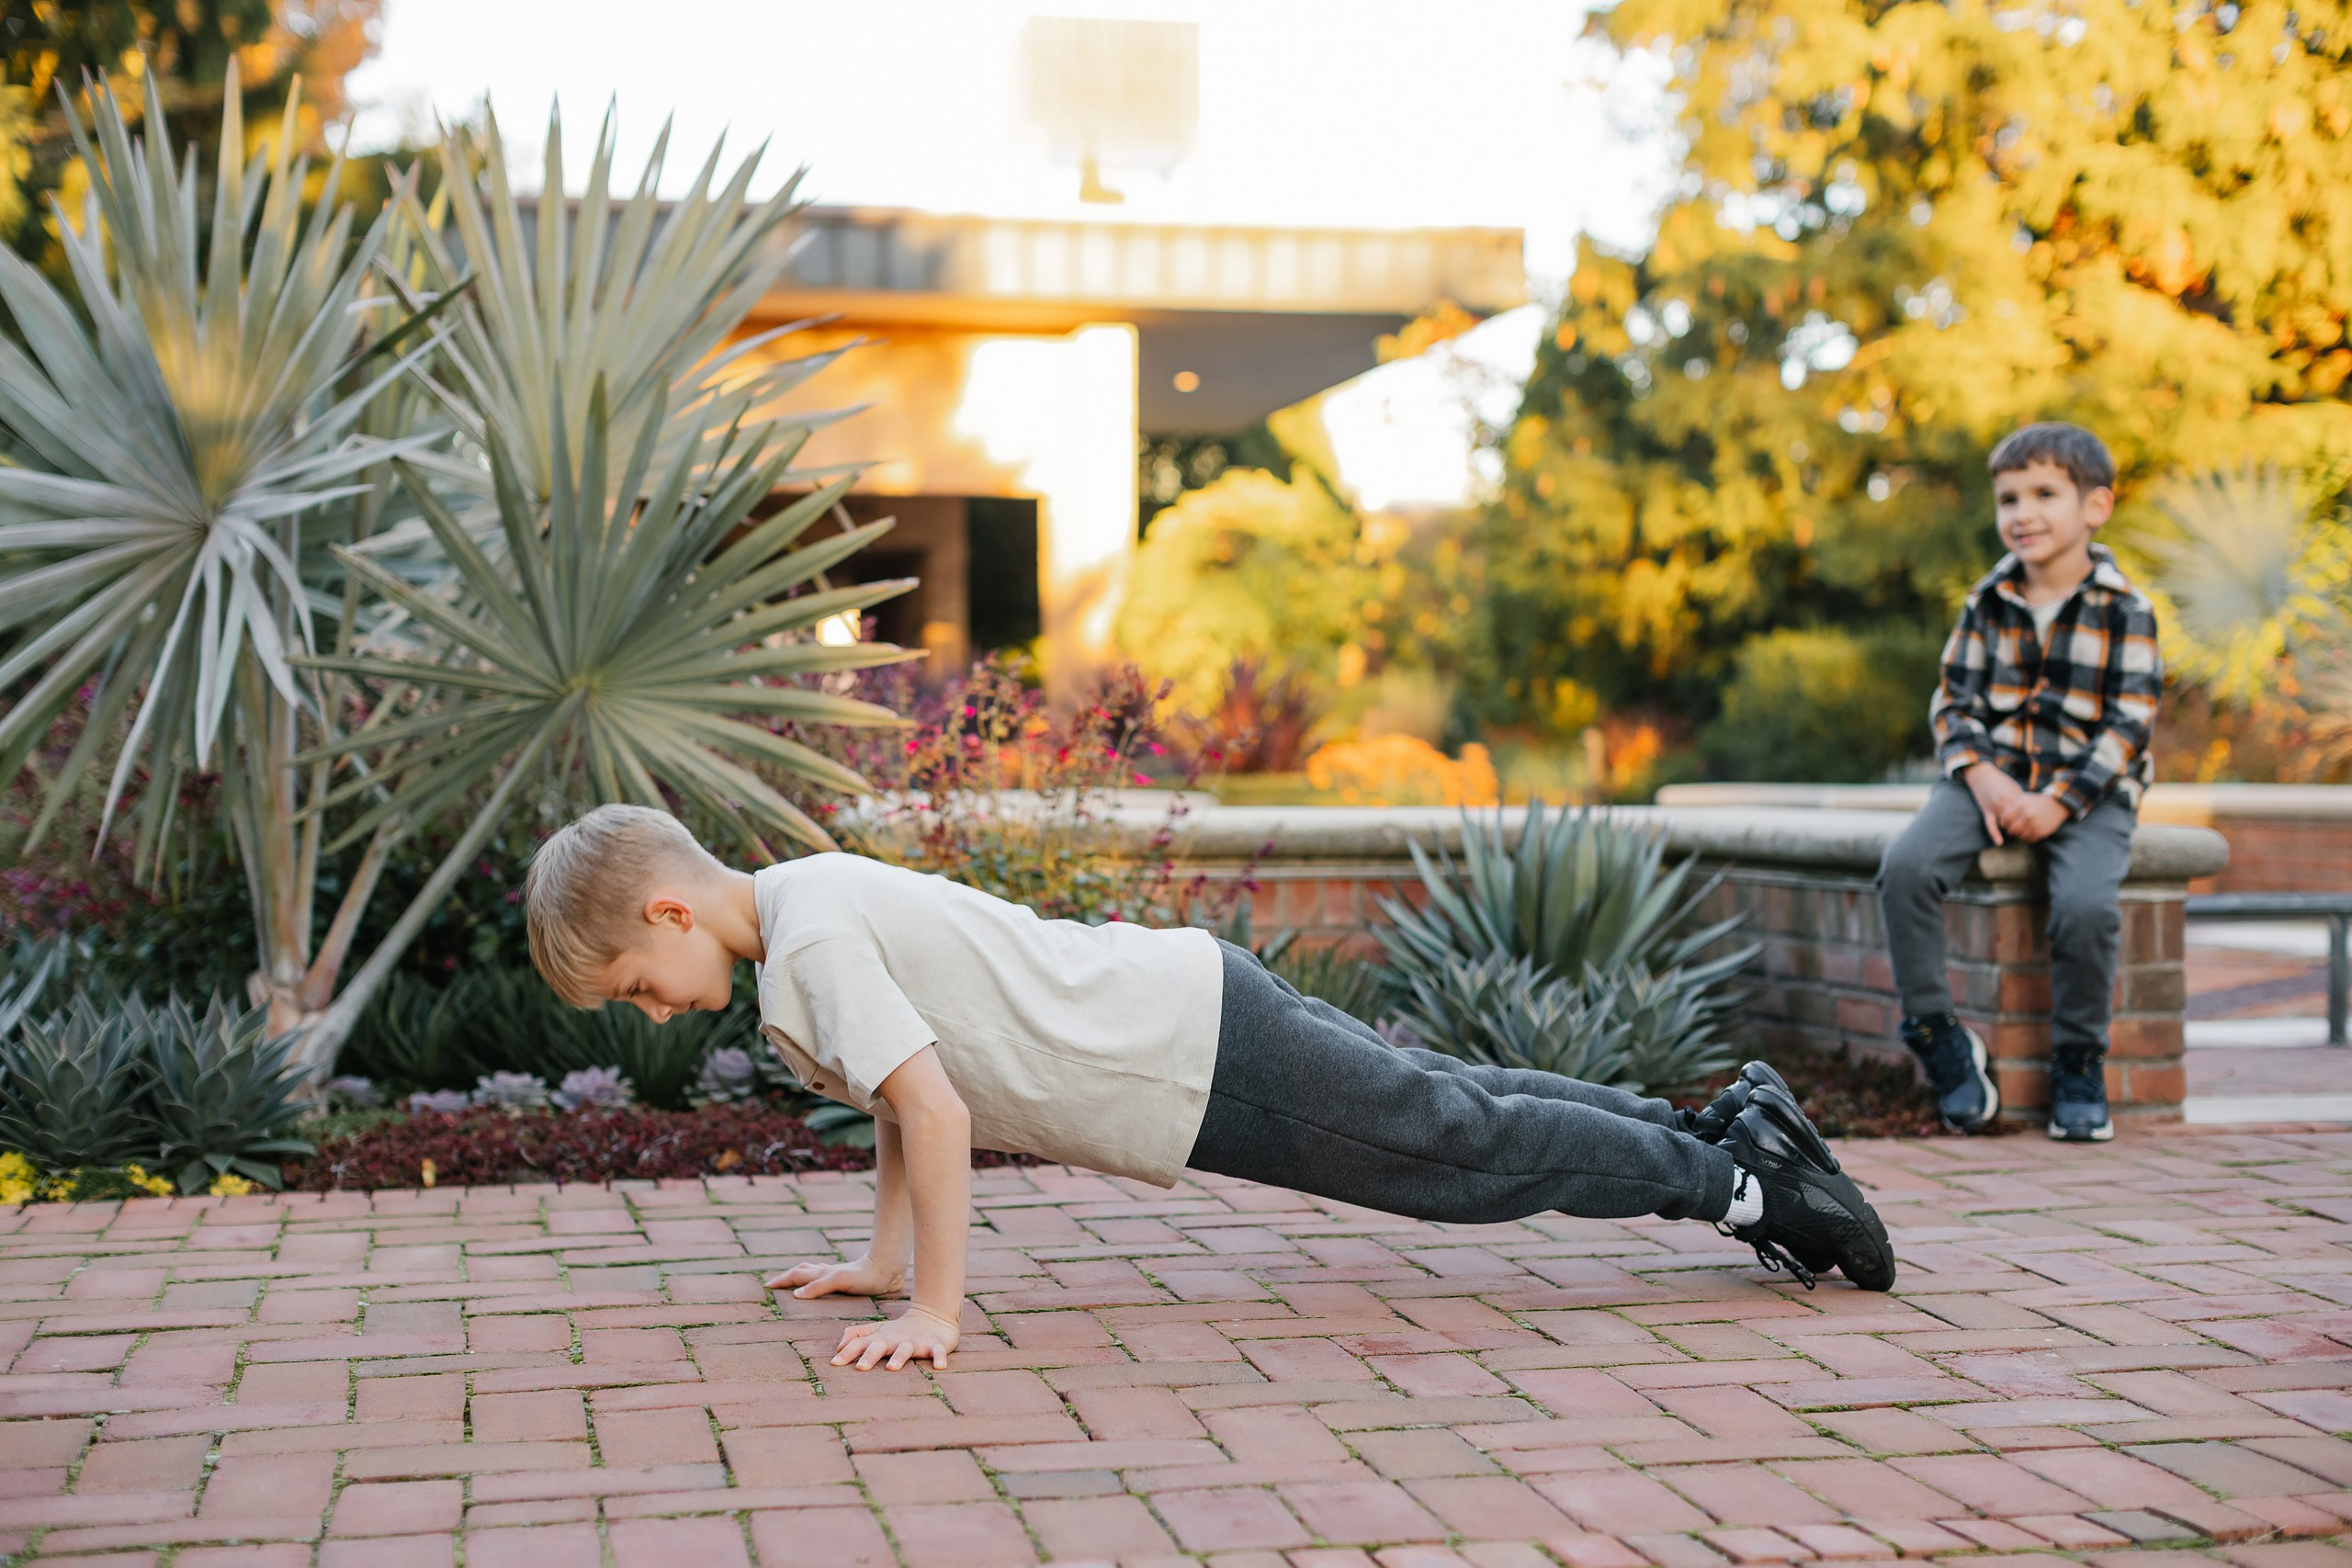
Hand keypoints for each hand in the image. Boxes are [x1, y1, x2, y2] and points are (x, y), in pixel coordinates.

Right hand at [765, 1254, 902, 1300]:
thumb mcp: (838, 1280)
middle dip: (787, 1276)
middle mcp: (827, 1273)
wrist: (886, 1269)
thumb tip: (796, 1294)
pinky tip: (821, 1285)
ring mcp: (836, 1274)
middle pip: (802, 1271)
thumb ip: (817, 1286)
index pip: (796, 1275)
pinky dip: (816, 1281)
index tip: (767, 1286)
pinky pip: (825, 1279)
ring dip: (800, 1276)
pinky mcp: (846, 1279)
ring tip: (794, 1281)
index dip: (781, 1280)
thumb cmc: (864, 1276)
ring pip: (813, 1272)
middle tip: (775, 1283)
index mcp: (822, 1274)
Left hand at [831, 1304, 960, 1370]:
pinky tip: (940, 1366)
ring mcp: (916, 1342)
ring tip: (892, 1368)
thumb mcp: (877, 1331)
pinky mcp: (935, 1344)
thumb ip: (857, 1335)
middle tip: (860, 1368)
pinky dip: (939, 1357)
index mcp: (881, 1338)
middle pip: (880, 1345)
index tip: (834, 1363)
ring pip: (906, 1349)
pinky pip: (937, 1351)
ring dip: (899, 1357)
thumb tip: (839, 1346)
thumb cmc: (899, 1331)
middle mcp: (896, 1340)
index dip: (848, 1352)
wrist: (933, 1317)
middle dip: (870, 1355)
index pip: (861, 1343)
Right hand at [1962, 763, 2024, 844]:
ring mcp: (1995, 807)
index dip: (2031, 818)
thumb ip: (2020, 799)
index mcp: (2014, 795)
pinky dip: (1995, 834)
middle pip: (2018, 819)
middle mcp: (2005, 802)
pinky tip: (2000, 842)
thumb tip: (2029, 810)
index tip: (2037, 822)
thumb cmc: (1999, 780)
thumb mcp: (2014, 787)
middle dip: (2024, 826)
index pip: (2026, 811)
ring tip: (2019, 835)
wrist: (1981, 775)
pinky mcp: (1986, 811)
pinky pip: (1990, 825)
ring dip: (2012, 830)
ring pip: (2006, 823)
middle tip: (2030, 831)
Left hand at [1997, 790, 2071, 843]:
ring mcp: (2035, 825)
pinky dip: (2026, 838)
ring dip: (2017, 835)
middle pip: (2012, 829)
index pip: (2005, 819)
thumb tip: (2001, 817)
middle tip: (2010, 829)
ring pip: (2020, 836)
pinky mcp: (2042, 832)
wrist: (2059, 804)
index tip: (2004, 823)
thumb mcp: (2024, 798)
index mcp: (2022, 806)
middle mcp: (2028, 816)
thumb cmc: (2038, 801)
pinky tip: (2026, 834)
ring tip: (2018, 832)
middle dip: (2009, 830)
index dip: (2003, 822)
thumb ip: (2012, 806)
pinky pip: (2029, 839)